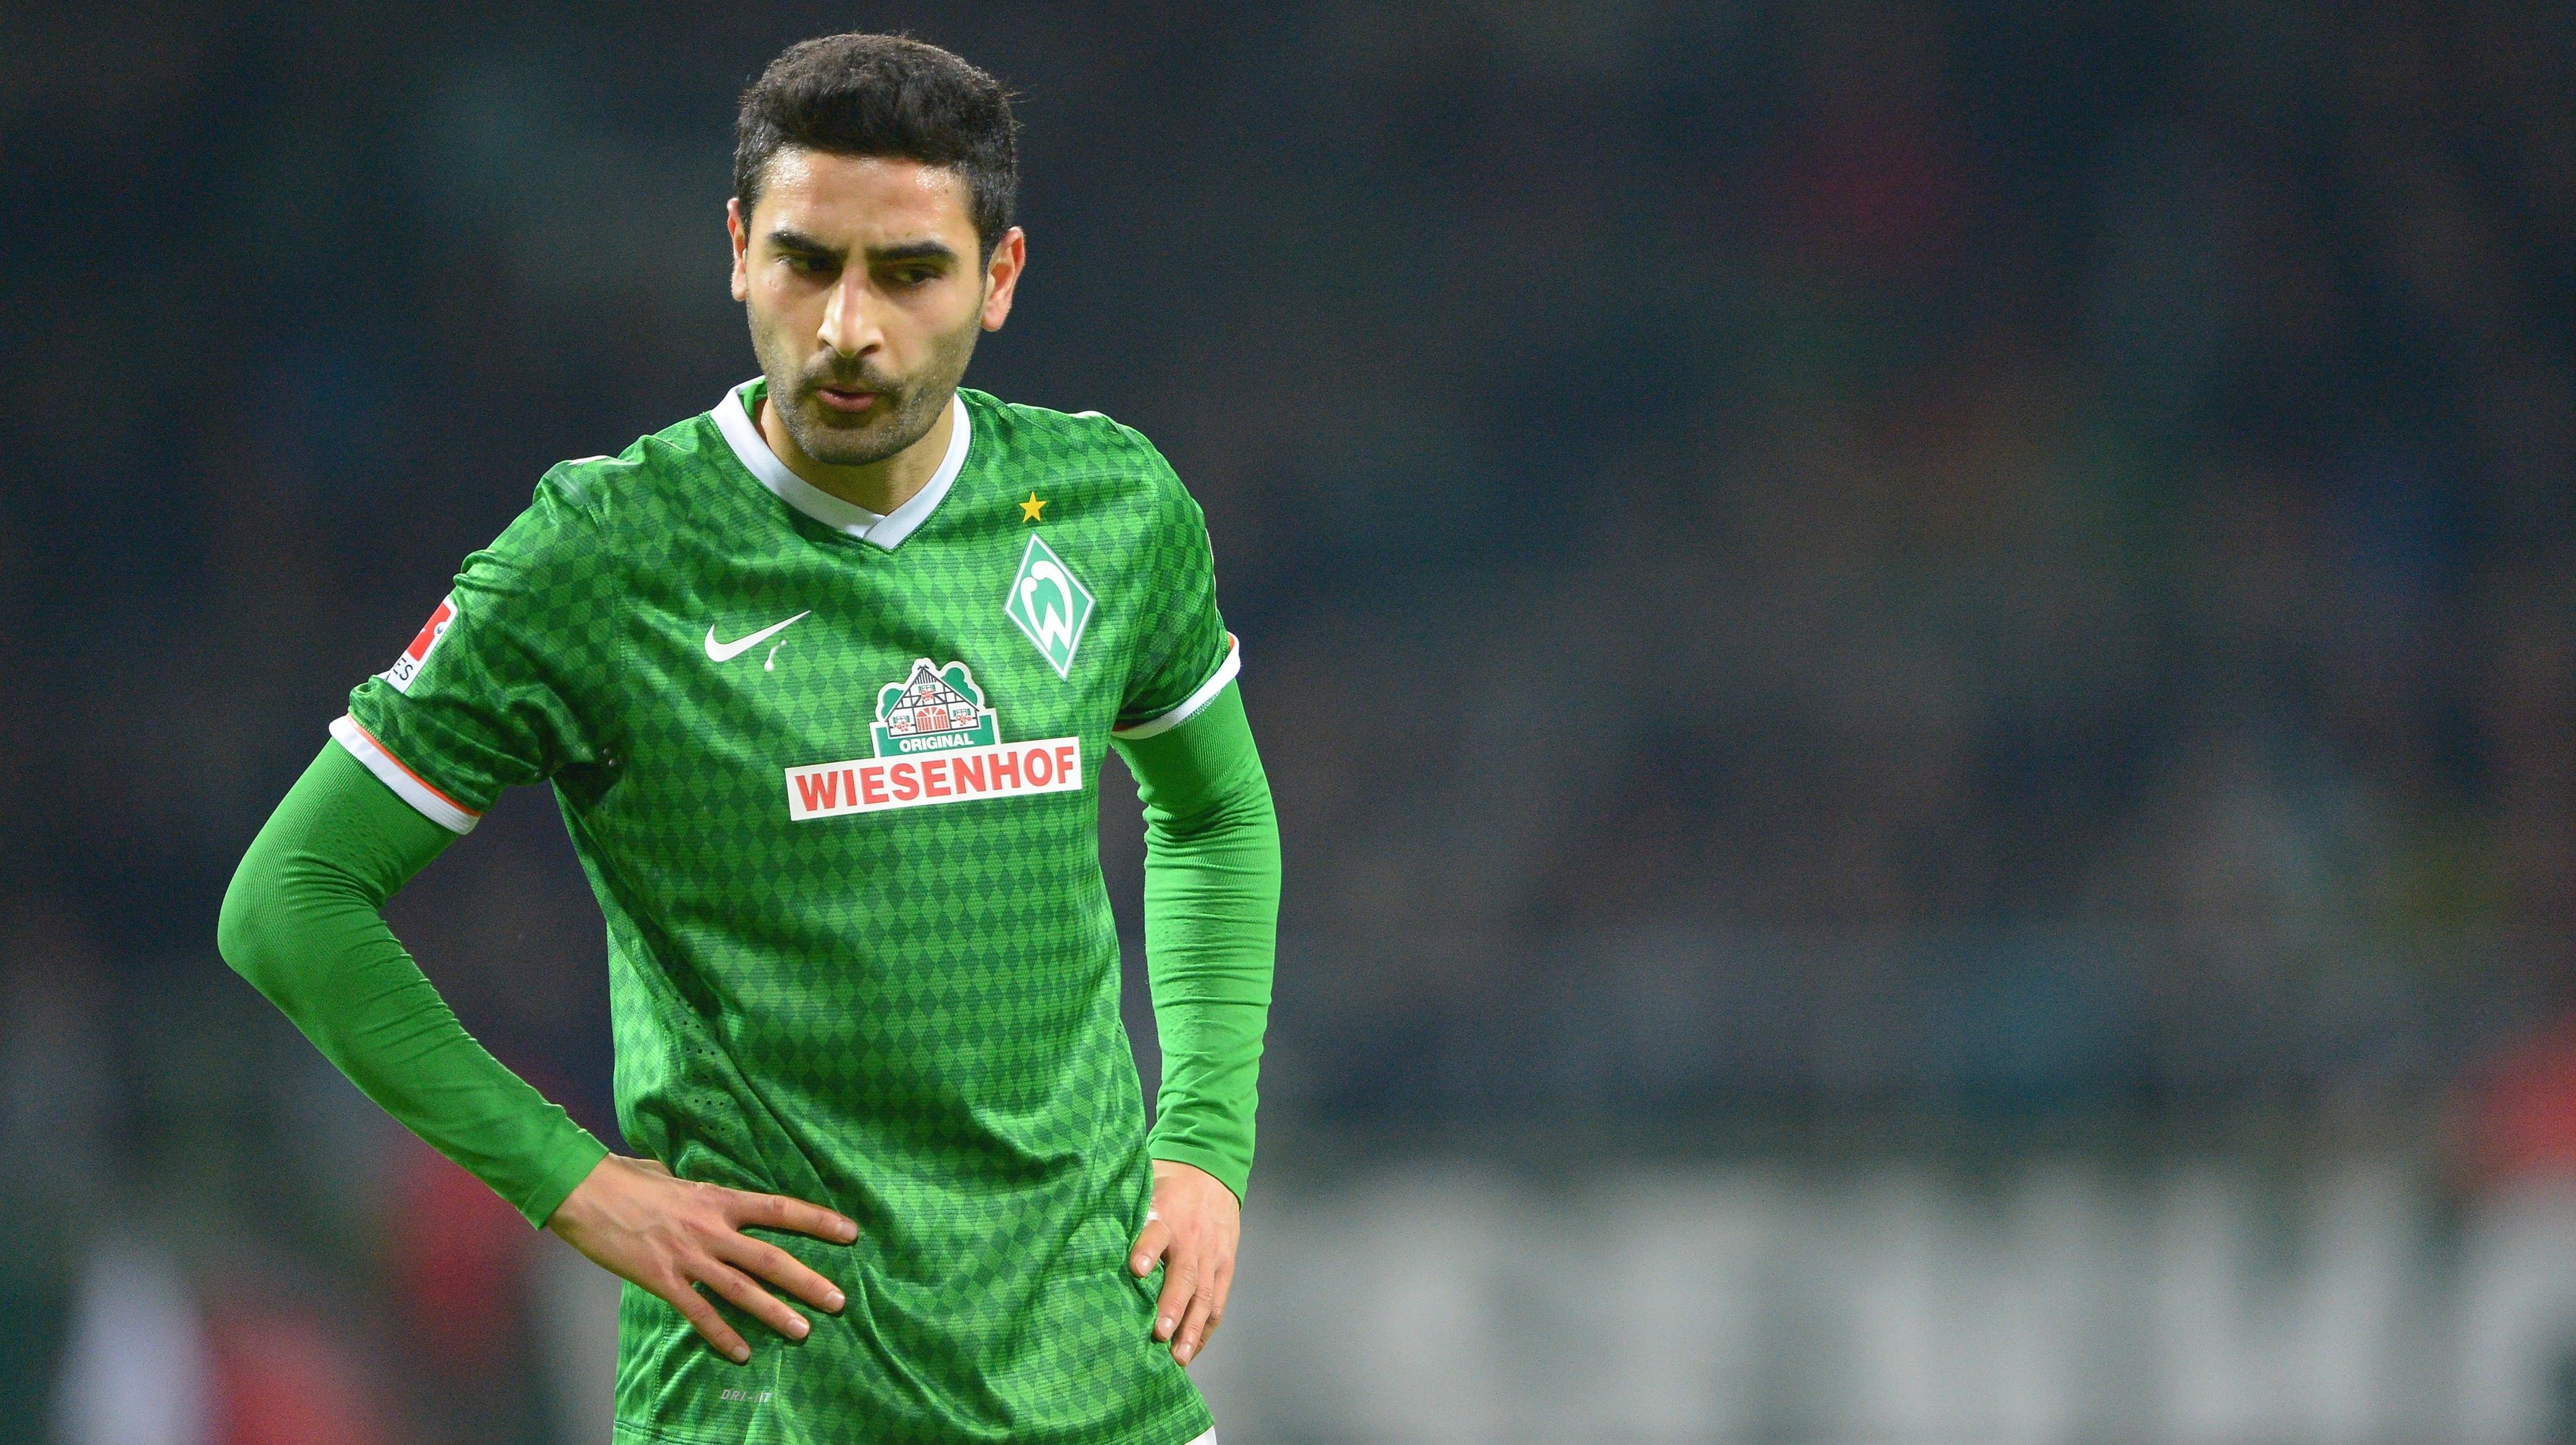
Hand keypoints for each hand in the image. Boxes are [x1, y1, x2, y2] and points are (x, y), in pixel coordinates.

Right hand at [545, 1154, 856, 1364]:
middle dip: (808, 1281)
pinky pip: (699, 1312)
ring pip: (742, 1290)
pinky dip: (722, 1334)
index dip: (817, 1221)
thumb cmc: (627, 1178)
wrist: (584, 1190)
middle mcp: (711, 1228)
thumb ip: (699, 1187)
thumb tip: (706, 1187)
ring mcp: (688, 1256)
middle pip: (771, 1258)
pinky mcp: (662, 1279)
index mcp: (718, 1198)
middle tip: (839, 1300)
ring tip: (804, 1331)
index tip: (850, 1233)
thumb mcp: (675, 1175)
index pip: (780, 1209)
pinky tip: (742, 1352)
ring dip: (775, 1312)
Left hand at [1127, 1158, 1240, 1365]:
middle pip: (1184, 1274)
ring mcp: (1211, 1254)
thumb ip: (1121, 1212)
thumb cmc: (1164, 1186)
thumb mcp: (1142, 1188)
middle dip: (1172, 1305)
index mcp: (1165, 1213)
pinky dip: (1205, 1328)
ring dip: (1191, 1328)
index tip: (1135, 1269)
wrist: (1210, 1171)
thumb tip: (1076, 1235)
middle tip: (1158, 1333)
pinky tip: (1191, 1351)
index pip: (1156, 1232)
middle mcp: (1191, 1237)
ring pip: (1204, 1294)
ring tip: (1178, 1357)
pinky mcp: (1225, 1266)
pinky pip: (1217, 1301)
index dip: (1147, 1250)